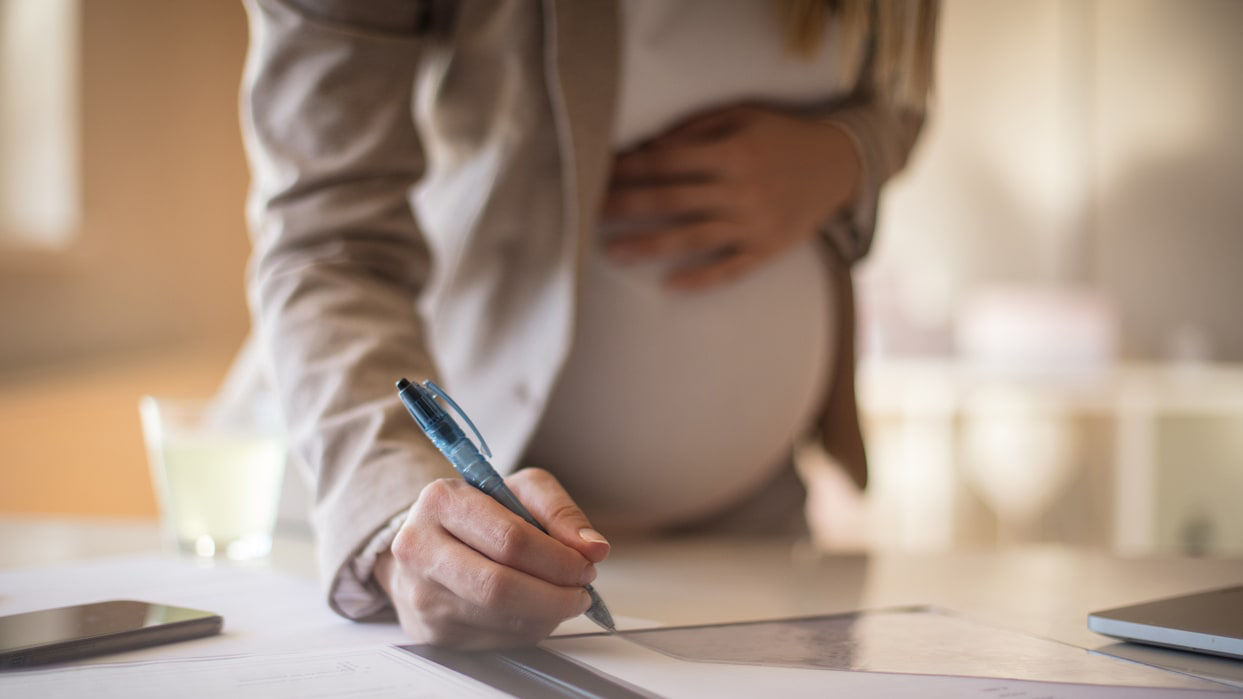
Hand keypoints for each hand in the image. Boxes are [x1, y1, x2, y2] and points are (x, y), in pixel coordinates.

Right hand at [374, 468, 609, 648]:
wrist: (428, 545)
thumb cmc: (479, 514)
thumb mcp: (520, 491)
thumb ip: (560, 511)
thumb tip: (593, 547)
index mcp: (441, 502)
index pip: (509, 540)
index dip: (558, 559)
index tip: (586, 565)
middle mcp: (420, 549)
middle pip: (500, 587)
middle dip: (555, 595)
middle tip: (581, 591)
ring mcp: (422, 596)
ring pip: (500, 619)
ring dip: (547, 615)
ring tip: (561, 597)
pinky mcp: (431, 633)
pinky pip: (495, 641)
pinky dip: (528, 629)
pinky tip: (533, 610)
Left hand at [604, 105, 860, 289]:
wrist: (841, 164)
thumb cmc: (783, 136)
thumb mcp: (744, 116)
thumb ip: (697, 130)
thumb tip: (649, 148)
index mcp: (733, 152)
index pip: (667, 162)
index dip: (629, 168)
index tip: (598, 173)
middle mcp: (741, 190)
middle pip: (670, 200)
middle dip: (625, 205)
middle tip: (587, 212)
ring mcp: (754, 223)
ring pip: (691, 238)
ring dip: (648, 245)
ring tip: (611, 251)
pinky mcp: (767, 250)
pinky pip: (728, 269)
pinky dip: (698, 278)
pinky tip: (667, 285)